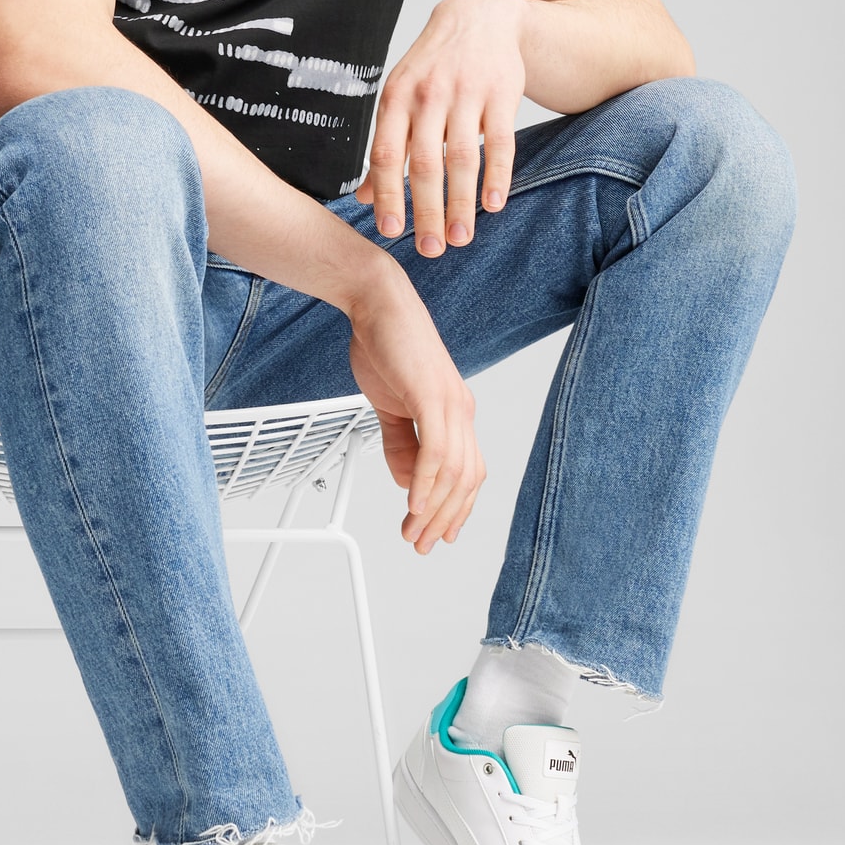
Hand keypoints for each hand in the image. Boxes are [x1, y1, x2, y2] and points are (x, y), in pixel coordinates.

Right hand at [343, 263, 484, 553]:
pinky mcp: (432, 396)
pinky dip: (425, 481)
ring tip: (413, 529)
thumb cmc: (386, 345)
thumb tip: (405, 478)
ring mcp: (451, 403)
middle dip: (444, 518)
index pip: (467, 472)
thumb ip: (400, 443)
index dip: (455, 508)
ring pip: (453, 472)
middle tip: (422, 543)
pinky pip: (436, 450)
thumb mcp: (391, 405)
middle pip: (466, 480)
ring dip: (432, 508)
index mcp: (455, 413)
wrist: (377, 302)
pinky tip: (413, 501)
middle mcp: (461, 410)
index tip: (439, 534)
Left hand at [355, 0, 525, 255]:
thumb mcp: (399, 99)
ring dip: (462, 203)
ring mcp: (466, 93)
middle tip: (430, 249)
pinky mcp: (501, 93)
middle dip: (427, 211)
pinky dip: (497, 176)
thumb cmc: (432, 69)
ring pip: (462, 157)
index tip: (390, 232)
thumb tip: (363, 199)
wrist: (478, 18)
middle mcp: (427, 96)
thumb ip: (386, 147)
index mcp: (395, 99)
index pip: (386, 155)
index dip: (387, 195)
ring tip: (462, 238)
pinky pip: (501, 141)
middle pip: (424, 163)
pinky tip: (494, 205)